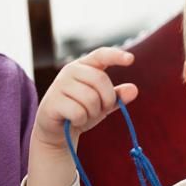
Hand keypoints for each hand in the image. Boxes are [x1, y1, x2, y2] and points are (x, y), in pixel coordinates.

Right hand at [26, 47, 137, 185]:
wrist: (57, 130)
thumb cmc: (82, 110)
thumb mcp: (103, 103)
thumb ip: (117, 96)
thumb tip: (133, 90)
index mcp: (84, 66)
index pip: (101, 55)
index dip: (116, 55)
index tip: (131, 59)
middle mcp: (70, 70)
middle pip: (100, 80)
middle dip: (107, 99)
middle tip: (100, 109)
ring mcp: (59, 85)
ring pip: (90, 98)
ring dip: (92, 112)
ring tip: (84, 115)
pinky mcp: (52, 102)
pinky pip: (78, 112)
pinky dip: (81, 120)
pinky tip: (73, 120)